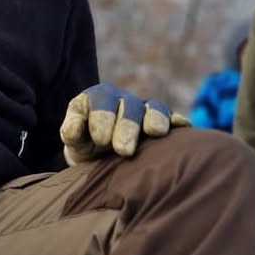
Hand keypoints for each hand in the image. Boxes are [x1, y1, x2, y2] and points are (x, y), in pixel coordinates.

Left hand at [60, 83, 188, 161]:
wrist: (102, 157)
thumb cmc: (86, 147)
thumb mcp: (74, 141)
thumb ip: (71, 133)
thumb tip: (73, 129)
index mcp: (98, 98)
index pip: (101, 103)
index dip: (102, 120)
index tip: (100, 140)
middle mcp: (124, 100)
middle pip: (129, 108)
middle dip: (127, 128)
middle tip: (123, 150)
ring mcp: (145, 110)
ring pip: (154, 109)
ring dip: (156, 119)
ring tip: (156, 133)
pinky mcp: (164, 122)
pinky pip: (173, 118)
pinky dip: (178, 121)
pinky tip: (182, 127)